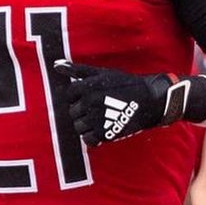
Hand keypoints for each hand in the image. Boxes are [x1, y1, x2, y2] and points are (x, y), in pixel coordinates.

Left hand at [53, 62, 176, 145]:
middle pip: (73, 112)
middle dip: (83, 111)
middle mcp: (89, 103)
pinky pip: (87, 139)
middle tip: (100, 107)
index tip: (92, 96)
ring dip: (87, 124)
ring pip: (78, 127)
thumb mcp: (102, 73)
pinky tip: (104, 128)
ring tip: (102, 118)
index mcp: (87, 87)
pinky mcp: (104, 133)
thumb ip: (77, 70)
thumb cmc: (124, 84)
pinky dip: (94, 136)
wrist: (149, 100)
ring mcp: (96, 119)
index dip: (79, 97)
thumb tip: (55, 65)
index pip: (69, 95)